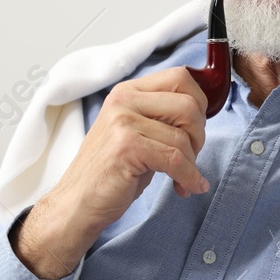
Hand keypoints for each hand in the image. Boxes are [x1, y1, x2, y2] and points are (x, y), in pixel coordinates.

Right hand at [13, 68, 209, 279]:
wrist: (77, 203)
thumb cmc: (110, 172)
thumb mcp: (135, 133)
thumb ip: (162, 118)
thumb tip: (202, 114)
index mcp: (127, 92)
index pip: (180, 77)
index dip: (200, 103)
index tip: (195, 129)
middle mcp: (123, 100)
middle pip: (189, 104)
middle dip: (199, 135)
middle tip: (190, 156)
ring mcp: (123, 122)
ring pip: (184, 137)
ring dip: (192, 163)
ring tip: (181, 178)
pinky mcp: (127, 146)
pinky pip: (177, 160)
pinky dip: (189, 178)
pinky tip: (185, 188)